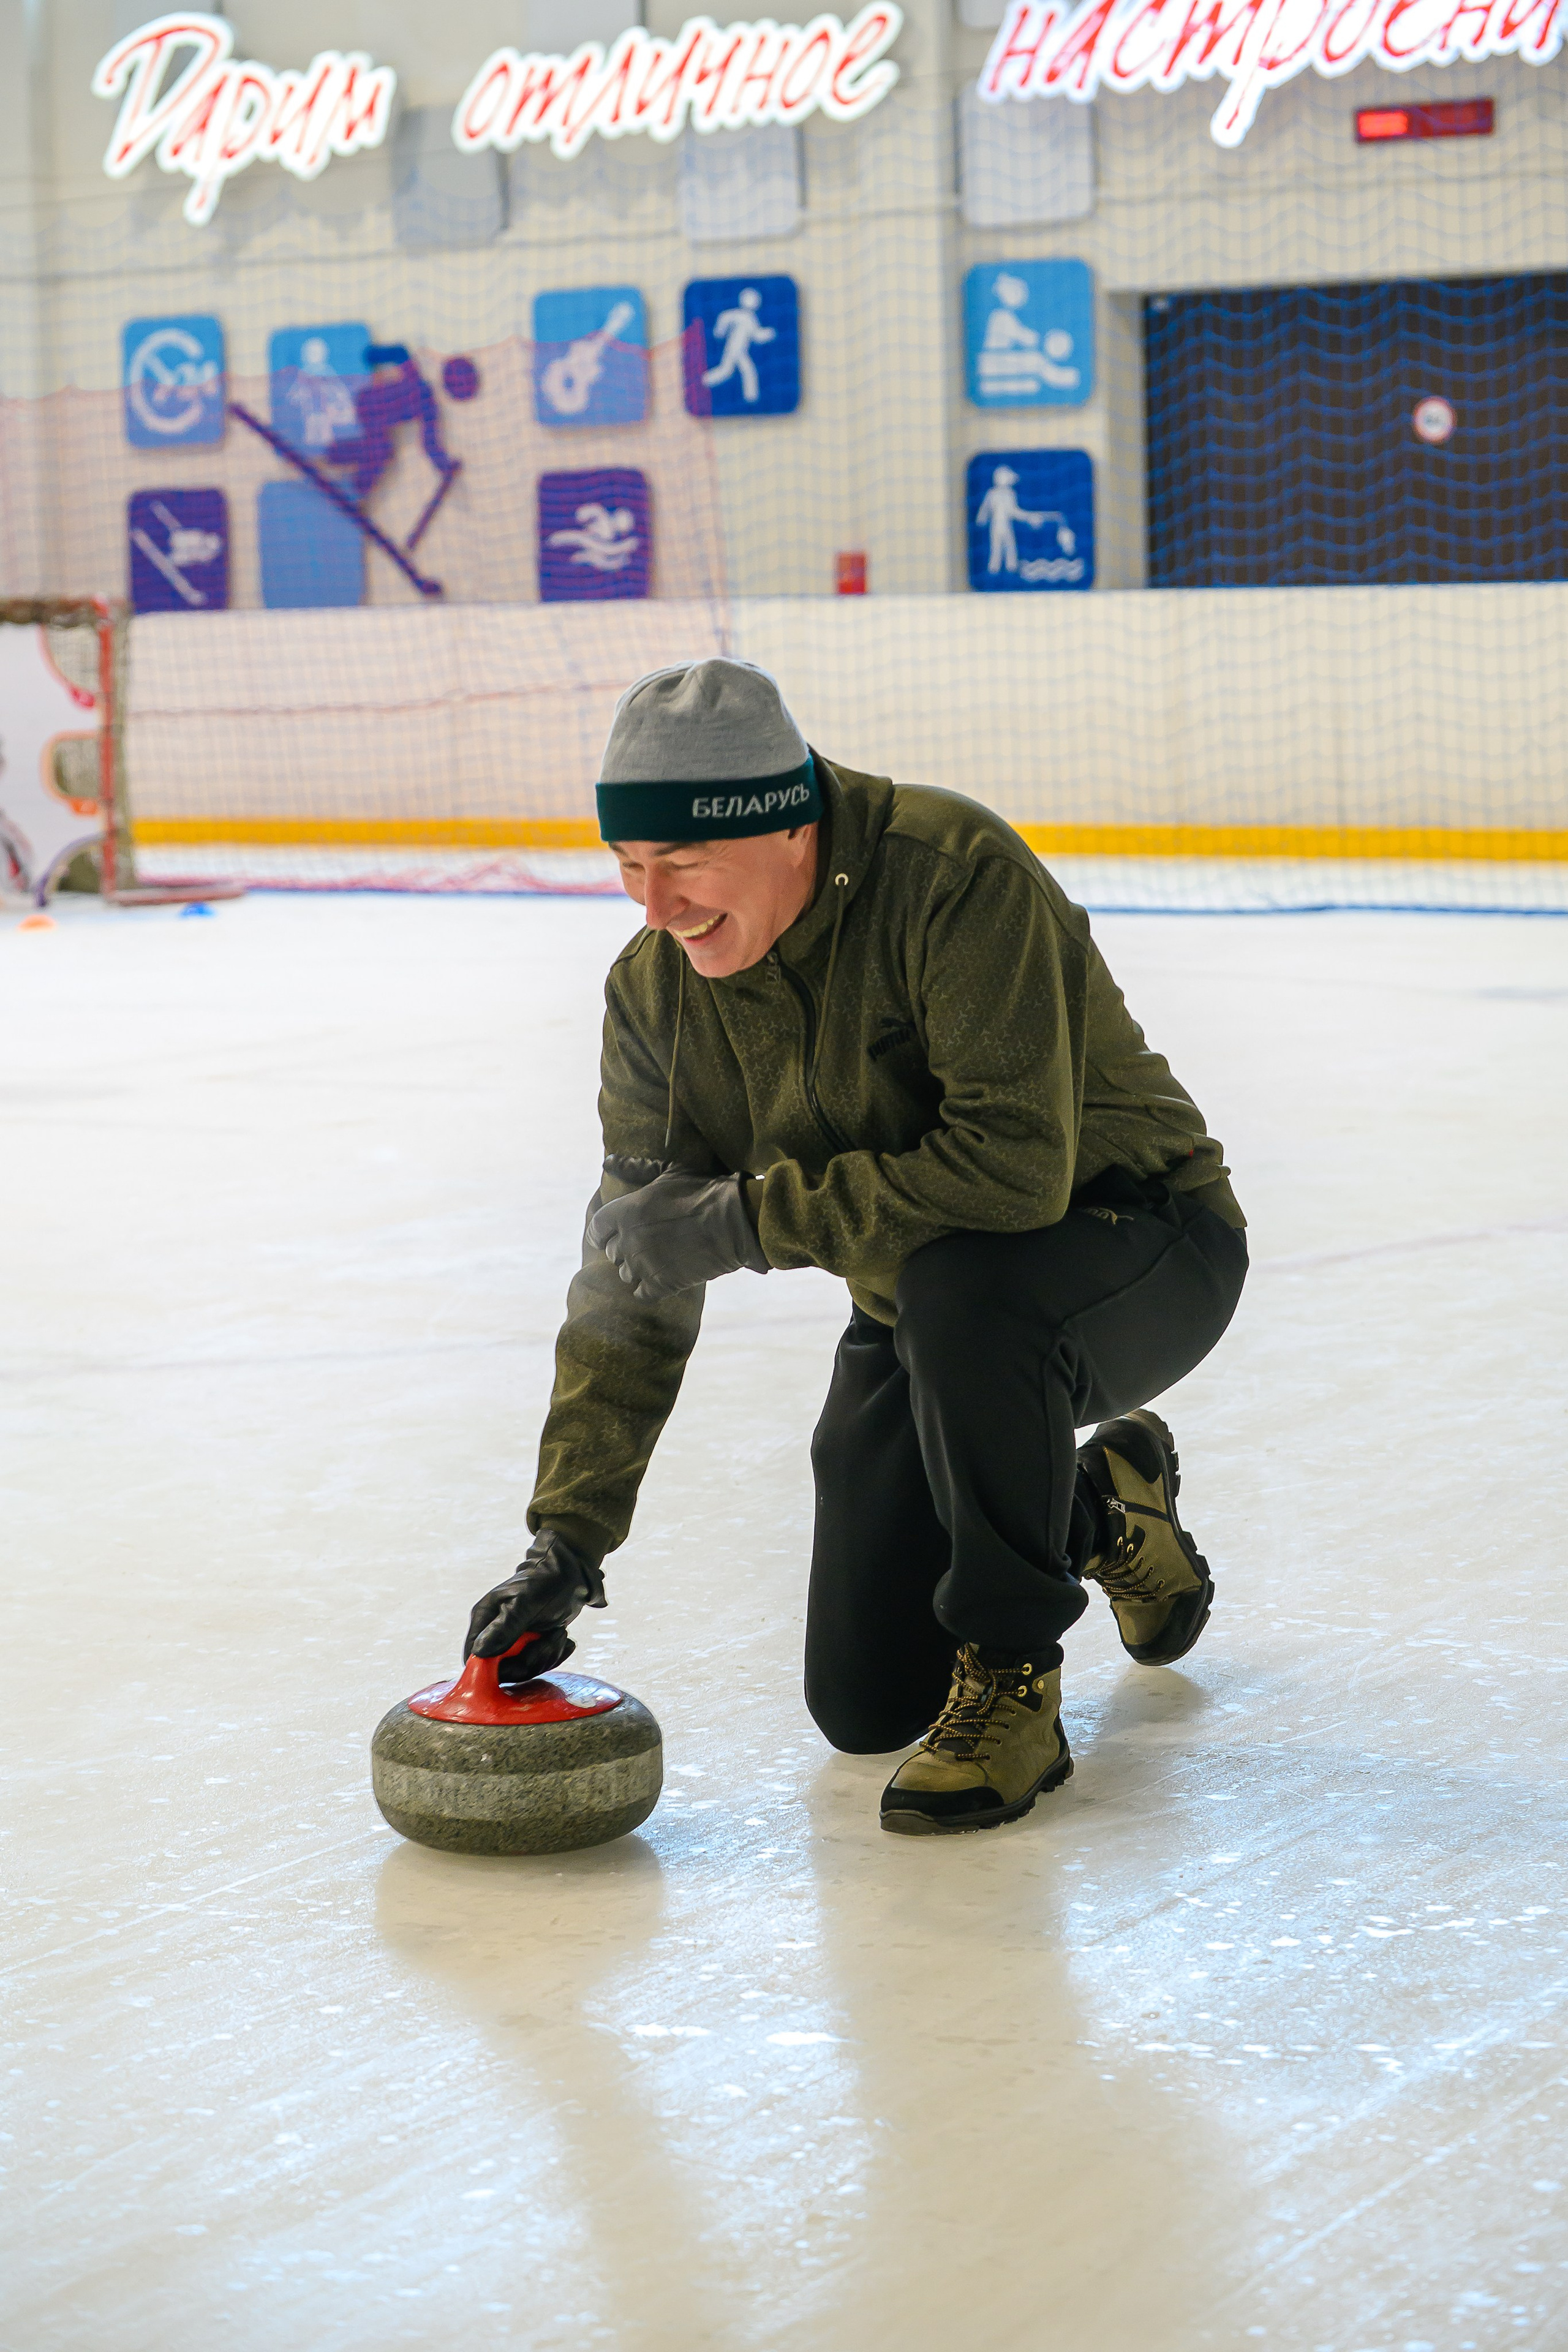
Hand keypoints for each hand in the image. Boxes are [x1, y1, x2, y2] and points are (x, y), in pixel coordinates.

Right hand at [464, 1528, 605, 1659]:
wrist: (569, 1575)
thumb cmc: (543, 1582)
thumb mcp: (524, 1603)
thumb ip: (503, 1628)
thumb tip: (479, 1652)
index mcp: (484, 1619)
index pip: (474, 1657)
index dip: (493, 1667)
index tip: (520, 1657)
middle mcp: (495, 1633)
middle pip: (503, 1669)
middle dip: (531, 1659)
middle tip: (551, 1638)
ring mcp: (513, 1641)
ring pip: (523, 1669)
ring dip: (546, 1655)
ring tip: (559, 1633)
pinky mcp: (530, 1646)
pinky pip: (537, 1665)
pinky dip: (554, 1655)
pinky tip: (565, 1639)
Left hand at [587, 1158, 769, 1301]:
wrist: (734, 1221)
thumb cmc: (703, 1191)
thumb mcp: (668, 1172)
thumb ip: (634, 1168)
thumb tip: (607, 1161)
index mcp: (625, 1212)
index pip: (595, 1229)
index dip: (602, 1231)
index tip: (613, 1233)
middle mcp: (628, 1240)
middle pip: (612, 1252)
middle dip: (625, 1248)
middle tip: (647, 1242)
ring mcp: (644, 1264)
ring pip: (625, 1274)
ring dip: (638, 1268)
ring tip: (658, 1259)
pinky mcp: (661, 1284)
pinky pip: (641, 1294)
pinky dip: (649, 1288)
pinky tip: (663, 1278)